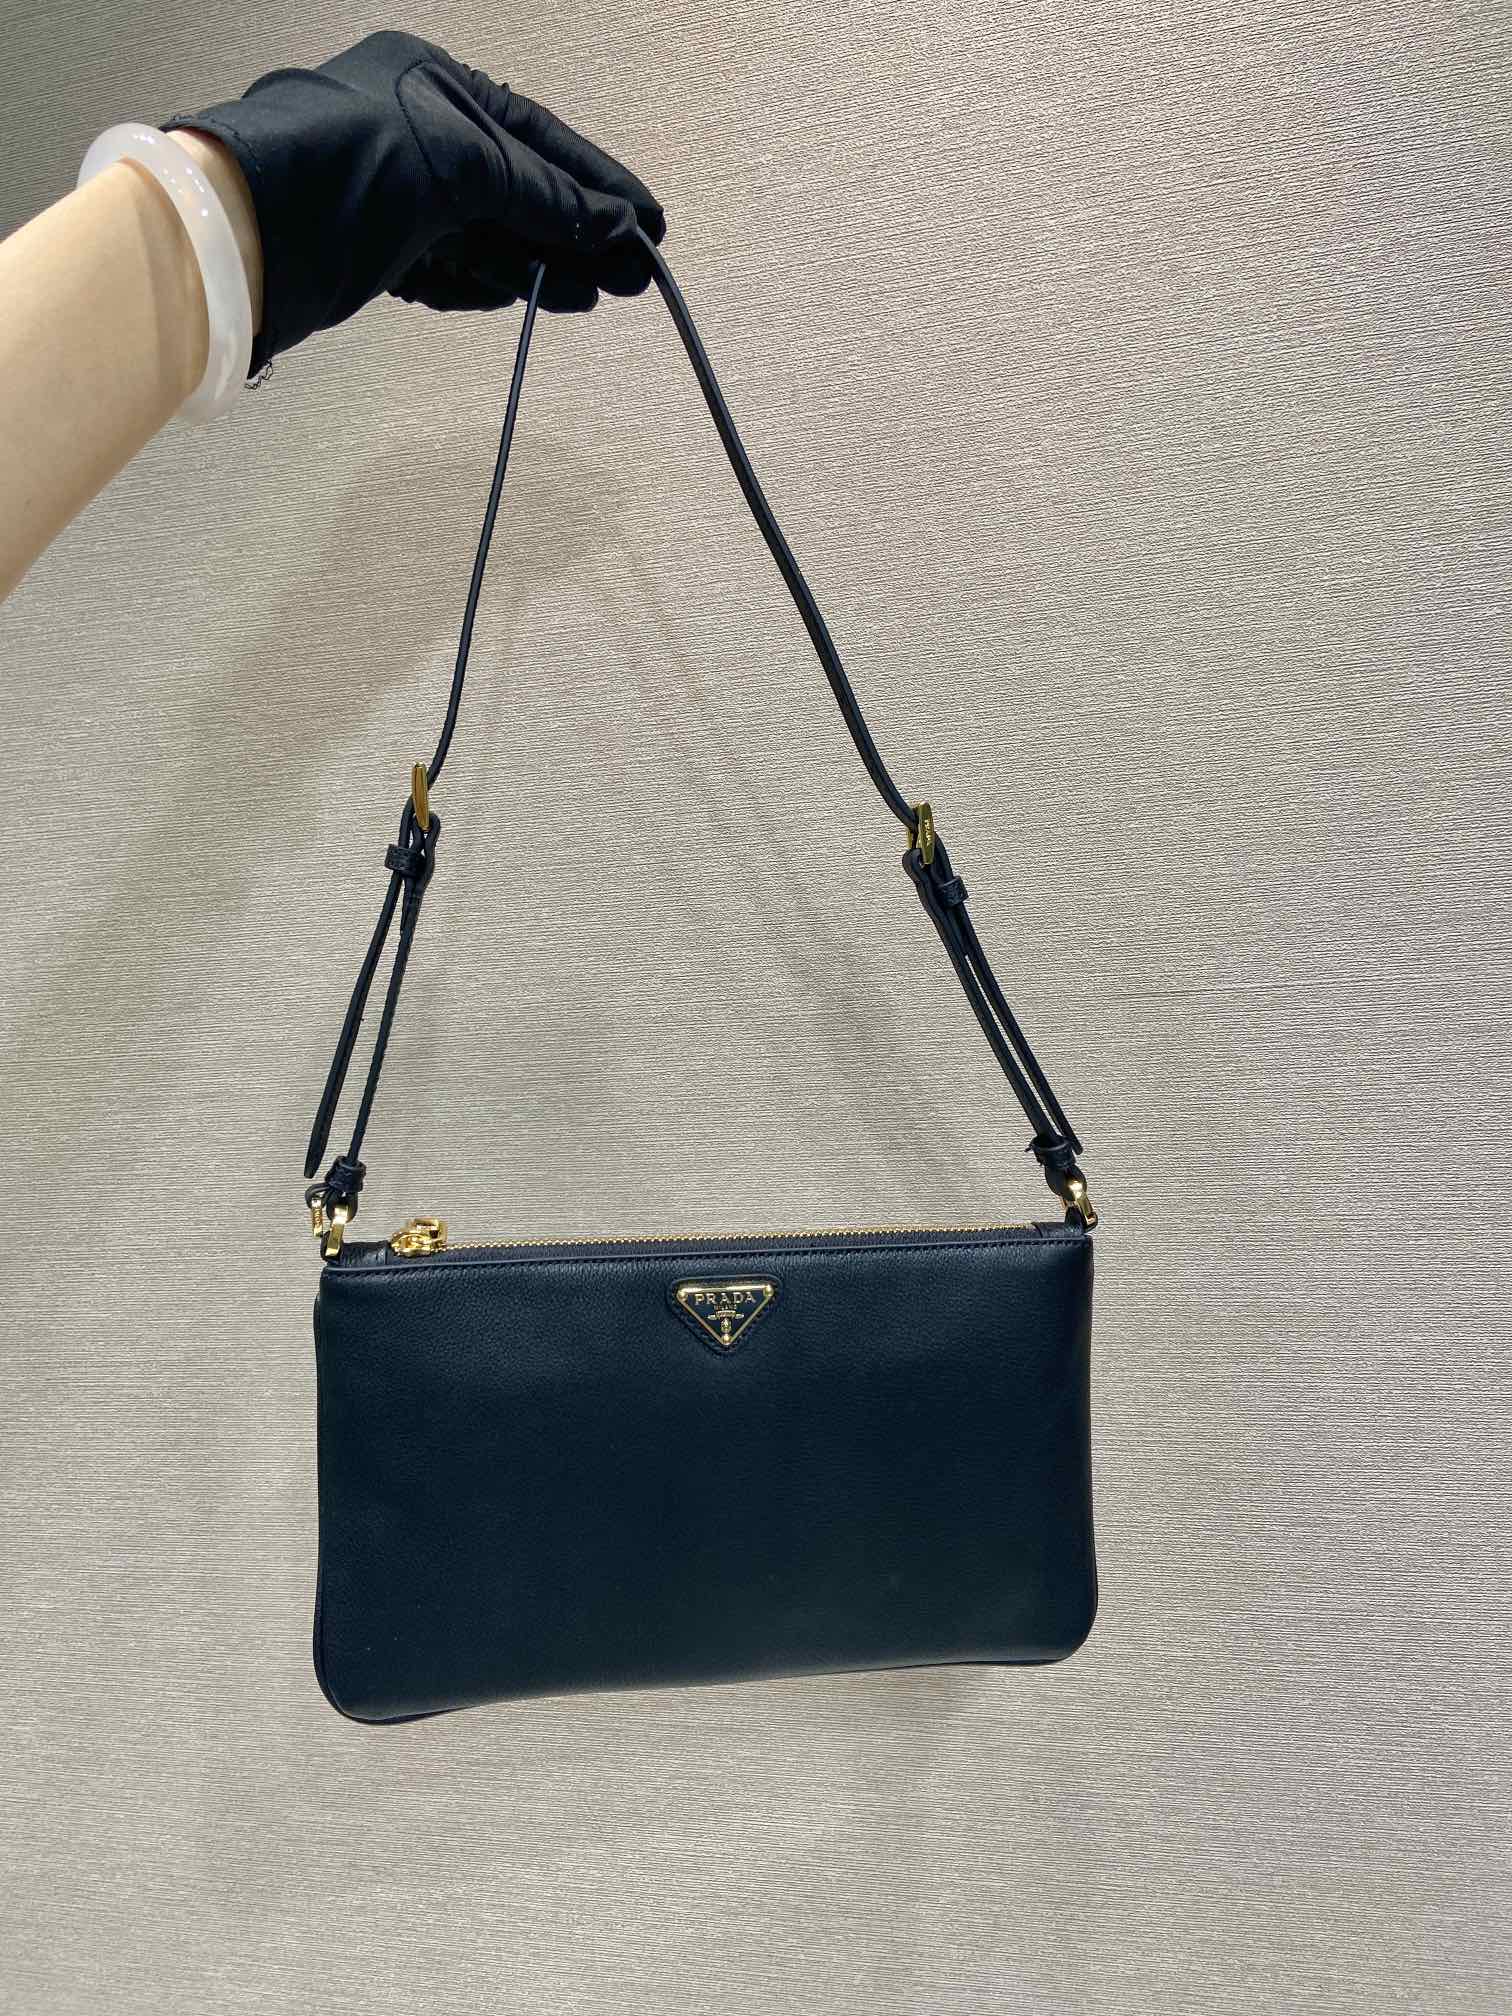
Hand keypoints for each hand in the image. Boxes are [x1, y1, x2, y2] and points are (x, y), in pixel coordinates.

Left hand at [164, 30, 664, 372]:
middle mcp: (419, 135)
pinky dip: (489, 286)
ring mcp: (398, 197)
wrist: (248, 228)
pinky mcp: (378, 254)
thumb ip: (541, 195)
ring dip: (542, 266)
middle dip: (578, 233)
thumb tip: (613, 225)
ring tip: (595, 296)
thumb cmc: (348, 164)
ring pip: (490, 236)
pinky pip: (451, 271)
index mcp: (437, 85)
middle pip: (520, 190)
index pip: (539, 137)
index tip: (649, 226)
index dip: (599, 182)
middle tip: (632, 278)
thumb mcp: (462, 163)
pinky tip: (530, 300)